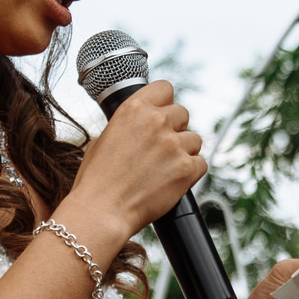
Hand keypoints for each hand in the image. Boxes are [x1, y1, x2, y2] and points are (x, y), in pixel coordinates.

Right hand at [63, 82, 206, 240]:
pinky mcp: (186, 168)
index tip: (161, 114)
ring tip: (164, 169)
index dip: (164, 102)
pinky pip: (201, 163)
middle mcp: (157, 121)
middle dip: (174, 129)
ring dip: (183, 152)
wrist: (102, 211)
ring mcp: (174, 145)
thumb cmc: (97, 180)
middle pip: (182, 113)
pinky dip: (190, 172)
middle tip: (160, 149)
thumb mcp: (103, 139)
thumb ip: (127, 125)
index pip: (165, 88)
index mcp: (134, 109)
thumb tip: (138, 125)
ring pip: (194, 140)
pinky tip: (173, 180)